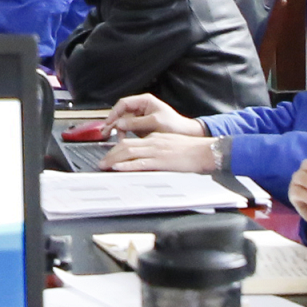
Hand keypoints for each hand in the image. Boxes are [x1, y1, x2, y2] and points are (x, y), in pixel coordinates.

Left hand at [102, 134, 219, 172]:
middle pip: (125, 146)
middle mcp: (152, 143)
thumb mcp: (170, 145)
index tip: (109, 156)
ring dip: (113, 160)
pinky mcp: (161, 161)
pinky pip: (140, 163)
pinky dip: (126, 165)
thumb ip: (158, 149)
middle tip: (102, 162)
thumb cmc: (191, 150)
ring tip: (104, 166)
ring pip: (129, 153)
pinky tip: (118, 168)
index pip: (131, 142)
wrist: (205, 151)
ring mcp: (156, 152)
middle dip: (110, 154)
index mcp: (155, 139)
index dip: (117, 149)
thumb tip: (147, 158)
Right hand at [106, 93, 201, 137]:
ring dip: (117, 129)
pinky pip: (128, 129)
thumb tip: (119, 124)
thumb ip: (136, 123)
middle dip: (114, 122)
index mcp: (145, 101)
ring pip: (123, 122)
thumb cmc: (175, 125)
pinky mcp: (141, 127)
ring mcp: (140, 117)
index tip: (109, 122)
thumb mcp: (154, 122)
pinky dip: (123, 134)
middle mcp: (141, 108)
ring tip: (112, 137)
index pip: (124, 103)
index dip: (114, 112)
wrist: (185, 135)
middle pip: (121, 113)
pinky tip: (121, 139)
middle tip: (106, 131)